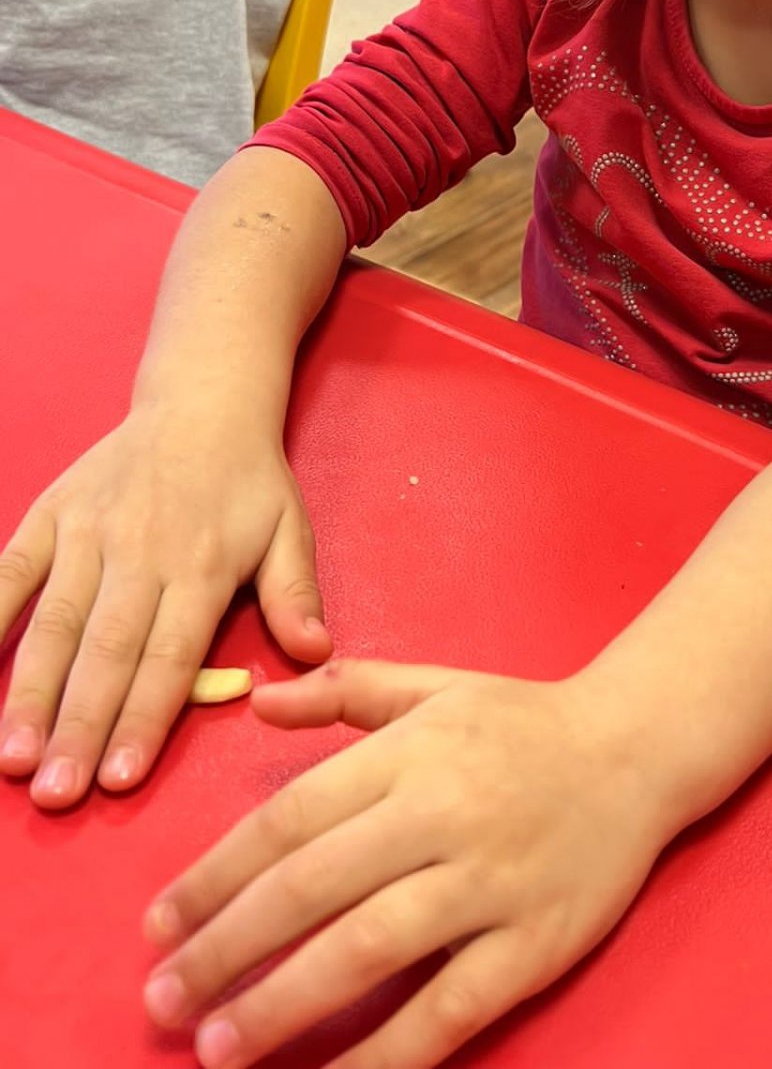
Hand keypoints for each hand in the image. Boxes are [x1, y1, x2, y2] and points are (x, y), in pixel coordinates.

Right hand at [0, 414, 329, 809]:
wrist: (202, 402)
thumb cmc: (248, 481)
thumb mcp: (289, 528)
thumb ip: (295, 593)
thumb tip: (315, 653)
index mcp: (202, 565)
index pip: (169, 657)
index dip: (143, 720)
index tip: (119, 781)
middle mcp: (141, 551)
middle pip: (106, 653)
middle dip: (79, 728)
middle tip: (56, 795)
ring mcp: (88, 533)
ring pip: (55, 625)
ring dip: (31, 695)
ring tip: (14, 759)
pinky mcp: (50, 515)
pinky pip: (8, 573)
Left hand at [142, 662, 668, 1068]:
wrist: (639, 748)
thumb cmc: (523, 721)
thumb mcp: (434, 686)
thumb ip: (345, 692)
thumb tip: (257, 699)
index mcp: (411, 752)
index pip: (291, 816)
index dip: (216, 875)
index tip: (159, 924)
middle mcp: (443, 812)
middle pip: (313, 886)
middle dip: (226, 948)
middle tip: (162, 1002)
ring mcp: (491, 881)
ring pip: (371, 947)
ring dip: (285, 1001)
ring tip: (218, 1046)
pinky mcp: (534, 942)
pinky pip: (448, 1007)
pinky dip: (385, 1051)